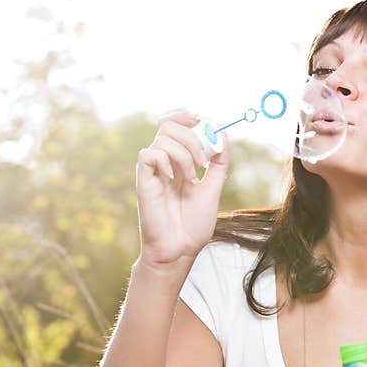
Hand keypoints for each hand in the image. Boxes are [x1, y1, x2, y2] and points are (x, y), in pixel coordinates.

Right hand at [136, 110, 229, 268]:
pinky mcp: (143, 181)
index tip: (205, 122)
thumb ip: (219, 163)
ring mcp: (153, 171)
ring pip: (162, 138)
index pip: (176, 125)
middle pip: (168, 125)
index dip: (187, 117)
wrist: (180, 249)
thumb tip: (223, 134)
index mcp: (179, 162)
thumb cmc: (193, 224)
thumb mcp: (214, 188)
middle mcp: (164, 163)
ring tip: (192, 178)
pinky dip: (165, 159)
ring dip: (184, 154)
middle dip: (192, 136)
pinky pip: (148, 154)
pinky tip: (174, 178)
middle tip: (204, 160)